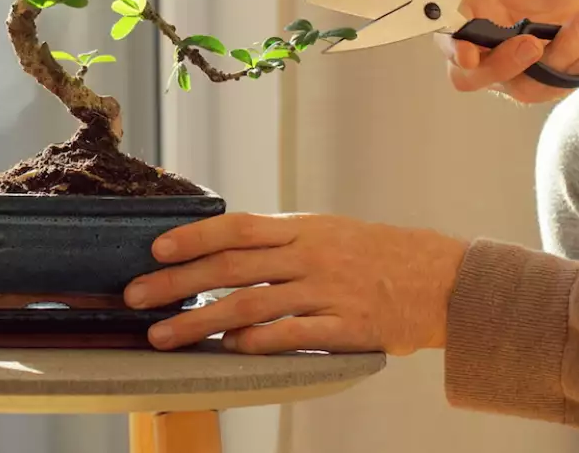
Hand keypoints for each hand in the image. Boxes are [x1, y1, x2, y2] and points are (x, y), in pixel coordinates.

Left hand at [124, 213, 468, 354]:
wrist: (443, 279)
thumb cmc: (378, 254)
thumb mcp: (327, 233)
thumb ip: (279, 242)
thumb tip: (223, 250)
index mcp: (302, 229)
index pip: (236, 227)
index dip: (193, 237)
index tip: (155, 248)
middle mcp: (310, 256)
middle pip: (230, 268)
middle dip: (176, 283)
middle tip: (135, 297)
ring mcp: (327, 291)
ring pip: (250, 305)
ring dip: (200, 322)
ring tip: (163, 337)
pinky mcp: (346, 328)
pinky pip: (293, 335)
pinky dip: (258, 342)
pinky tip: (227, 350)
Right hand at [437, 0, 578, 102]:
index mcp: (470, 14)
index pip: (447, 36)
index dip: (451, 47)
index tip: (468, 53)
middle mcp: (485, 49)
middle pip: (471, 78)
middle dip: (501, 65)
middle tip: (533, 43)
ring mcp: (515, 73)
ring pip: (525, 85)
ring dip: (561, 53)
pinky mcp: (545, 87)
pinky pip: (559, 86)